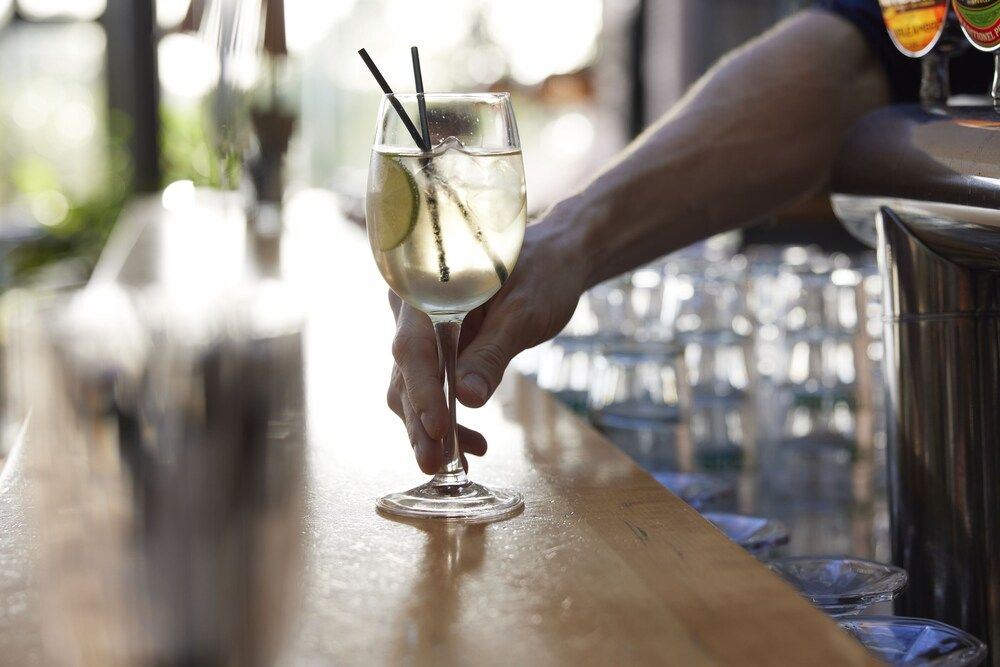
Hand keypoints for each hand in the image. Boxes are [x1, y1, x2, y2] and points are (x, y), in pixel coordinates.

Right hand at [386, 213, 587, 473]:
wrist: (555, 259)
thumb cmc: (543, 274)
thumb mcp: (524, 313)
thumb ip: (492, 353)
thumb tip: (467, 400)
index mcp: (427, 286)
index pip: (412, 345)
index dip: (423, 390)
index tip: (439, 428)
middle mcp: (414, 308)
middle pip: (405, 371)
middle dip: (419, 421)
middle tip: (434, 463)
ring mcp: (424, 331)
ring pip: (412, 386)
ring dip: (430, 428)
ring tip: (454, 463)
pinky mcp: (439, 350)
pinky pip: (433, 387)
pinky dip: (447, 418)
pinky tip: (472, 445)